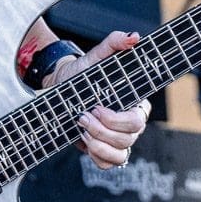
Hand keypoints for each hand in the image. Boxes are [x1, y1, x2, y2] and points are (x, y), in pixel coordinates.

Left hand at [48, 30, 151, 169]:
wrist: (61, 88)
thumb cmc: (83, 72)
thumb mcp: (97, 55)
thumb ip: (115, 43)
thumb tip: (133, 37)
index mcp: (134, 102)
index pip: (138, 119)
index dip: (118, 119)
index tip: (97, 107)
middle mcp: (130, 124)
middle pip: (129, 139)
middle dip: (102, 130)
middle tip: (83, 116)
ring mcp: (120, 139)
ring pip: (120, 154)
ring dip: (97, 144)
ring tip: (81, 127)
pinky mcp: (106, 151)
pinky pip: (109, 164)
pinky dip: (96, 155)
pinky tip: (84, 140)